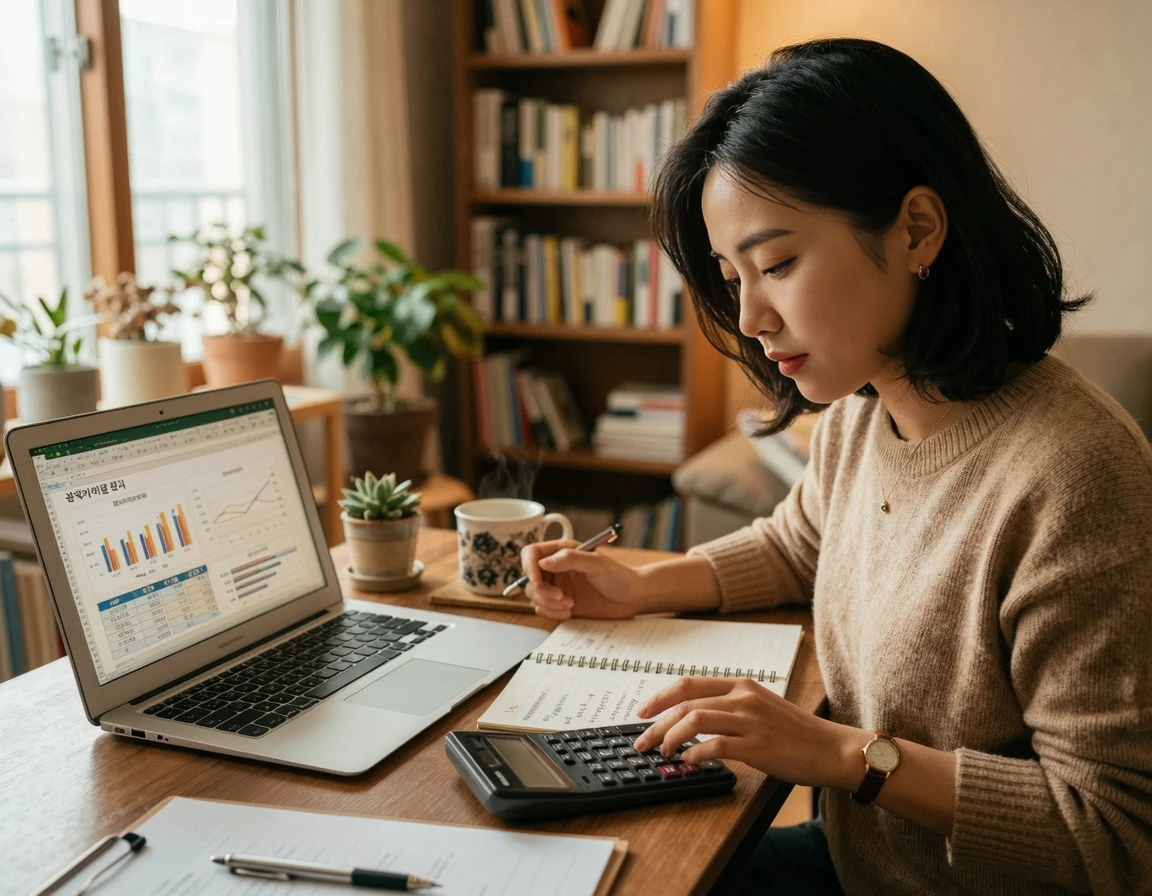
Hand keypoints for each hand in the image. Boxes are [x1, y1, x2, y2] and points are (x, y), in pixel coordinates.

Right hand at [519, 539, 644, 618]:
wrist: (632, 598)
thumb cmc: (619, 576)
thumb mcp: (597, 563)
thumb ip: (570, 559)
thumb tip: (543, 562)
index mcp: (562, 551)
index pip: (532, 553)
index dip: (529, 567)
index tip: (537, 581)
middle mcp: (556, 568)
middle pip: (530, 578)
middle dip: (542, 591)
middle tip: (562, 597)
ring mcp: (557, 586)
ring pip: (534, 595)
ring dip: (548, 603)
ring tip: (570, 604)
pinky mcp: (560, 603)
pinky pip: (543, 609)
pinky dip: (552, 612)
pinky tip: (569, 611)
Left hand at [631, 676, 860, 788]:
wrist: (833, 749)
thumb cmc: (796, 734)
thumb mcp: (761, 707)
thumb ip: (730, 707)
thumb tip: (692, 719)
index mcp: (742, 684)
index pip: (689, 683)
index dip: (660, 697)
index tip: (642, 712)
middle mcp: (743, 697)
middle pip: (685, 702)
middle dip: (656, 723)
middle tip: (641, 741)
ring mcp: (751, 720)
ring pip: (694, 719)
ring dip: (671, 737)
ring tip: (664, 753)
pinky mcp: (758, 745)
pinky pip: (715, 745)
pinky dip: (695, 753)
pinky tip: (689, 761)